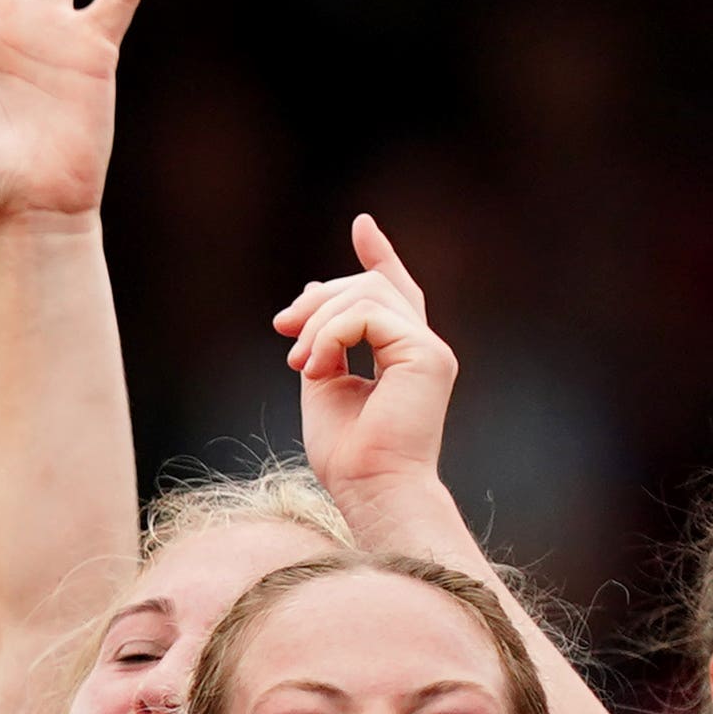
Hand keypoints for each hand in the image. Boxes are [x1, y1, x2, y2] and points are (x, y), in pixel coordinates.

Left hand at [277, 215, 461, 509]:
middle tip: (282, 330)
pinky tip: (316, 366)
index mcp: (401, 355)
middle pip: (370, 286)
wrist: (369, 489)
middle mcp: (422, 348)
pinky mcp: (428, 355)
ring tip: (300, 362)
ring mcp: (430, 350)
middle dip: (318, 298)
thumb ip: (324, 339)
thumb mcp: (323, 382)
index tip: (362, 224)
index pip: (395, 292)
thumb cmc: (347, 454)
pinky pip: (367, 314)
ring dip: (318, 322)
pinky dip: (331, 334)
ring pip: (366, 293)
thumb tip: (316, 291)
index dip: (379, 255)